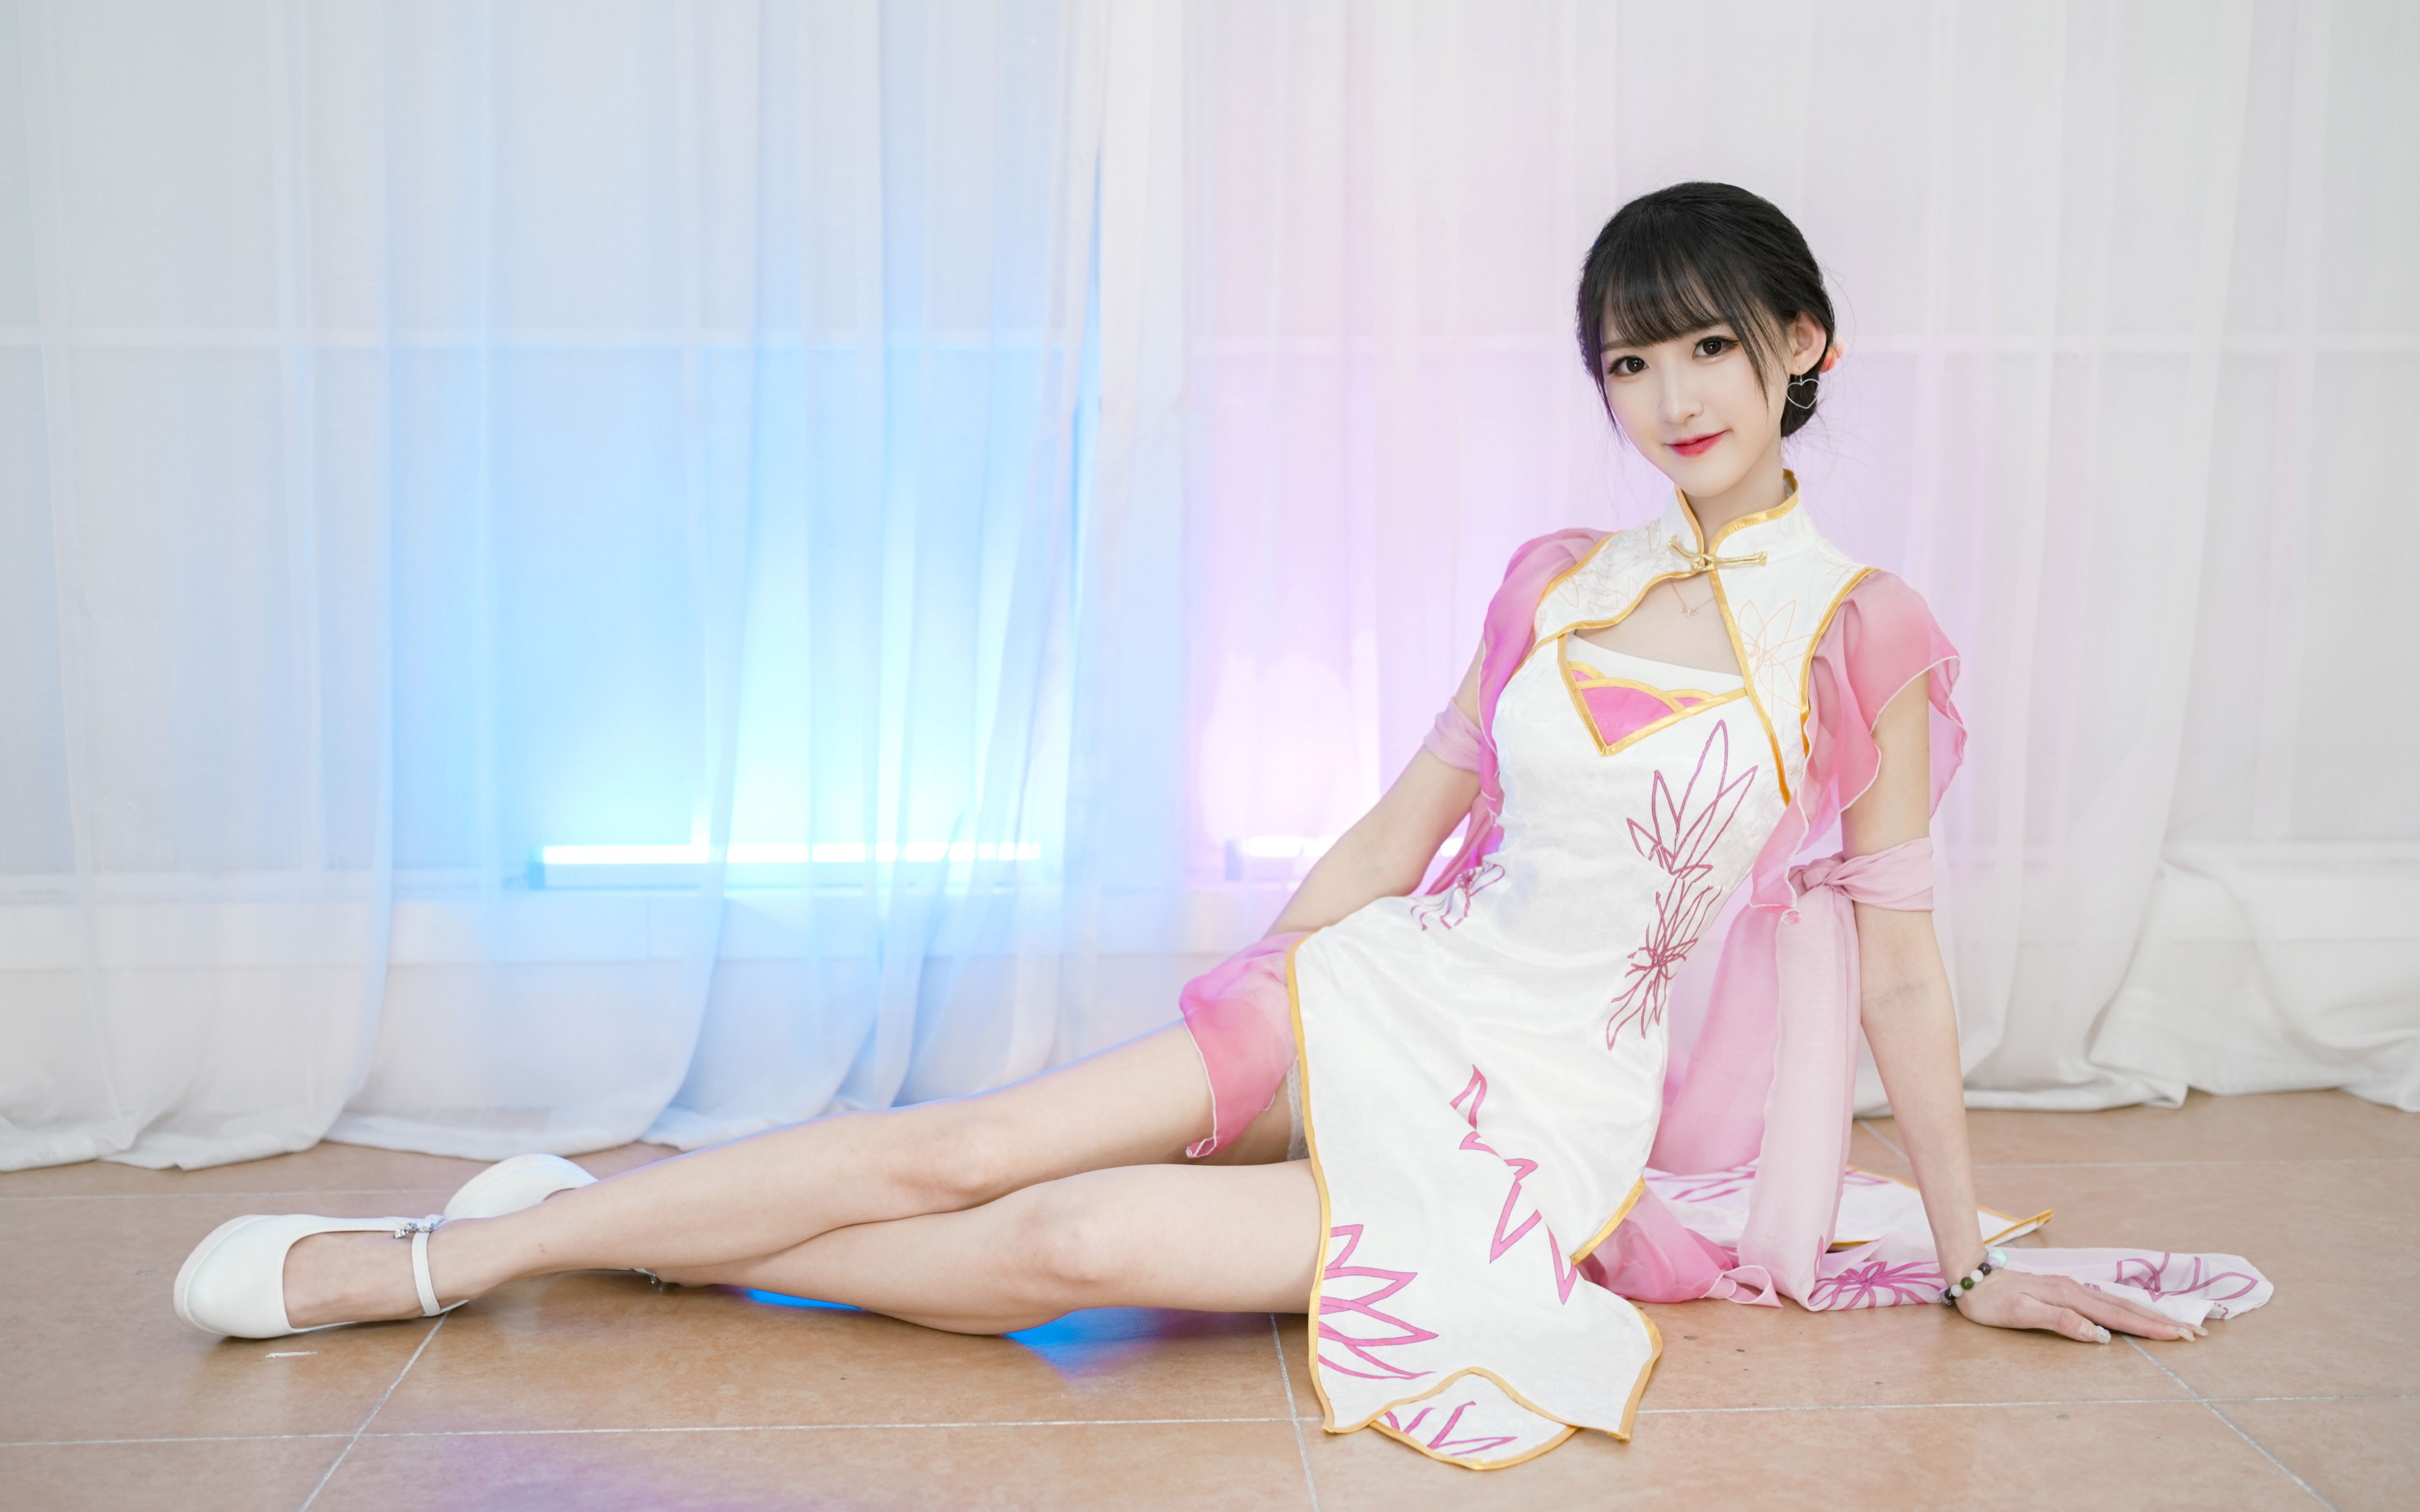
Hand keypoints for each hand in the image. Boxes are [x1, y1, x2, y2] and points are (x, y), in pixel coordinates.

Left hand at [1954, 1268, 2204, 1342]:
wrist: (1969, 1277)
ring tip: (2175, 1325)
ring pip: (2118, 1303)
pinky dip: (2127, 1308)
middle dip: (2160, 1321)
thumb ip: (2059, 1321)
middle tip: (2194, 1333)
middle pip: (2126, 1307)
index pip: (2118, 1317)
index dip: (2149, 1328)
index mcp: (2070, 1297)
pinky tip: (2135, 1314)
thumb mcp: (2020, 1314)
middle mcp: (2076, 1290)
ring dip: (2148, 1314)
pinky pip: (2104, 1301)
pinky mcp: (2065, 1290)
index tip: (2179, 1336)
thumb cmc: (1990, 1302)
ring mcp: (2072, 1288)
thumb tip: (2098, 1335)